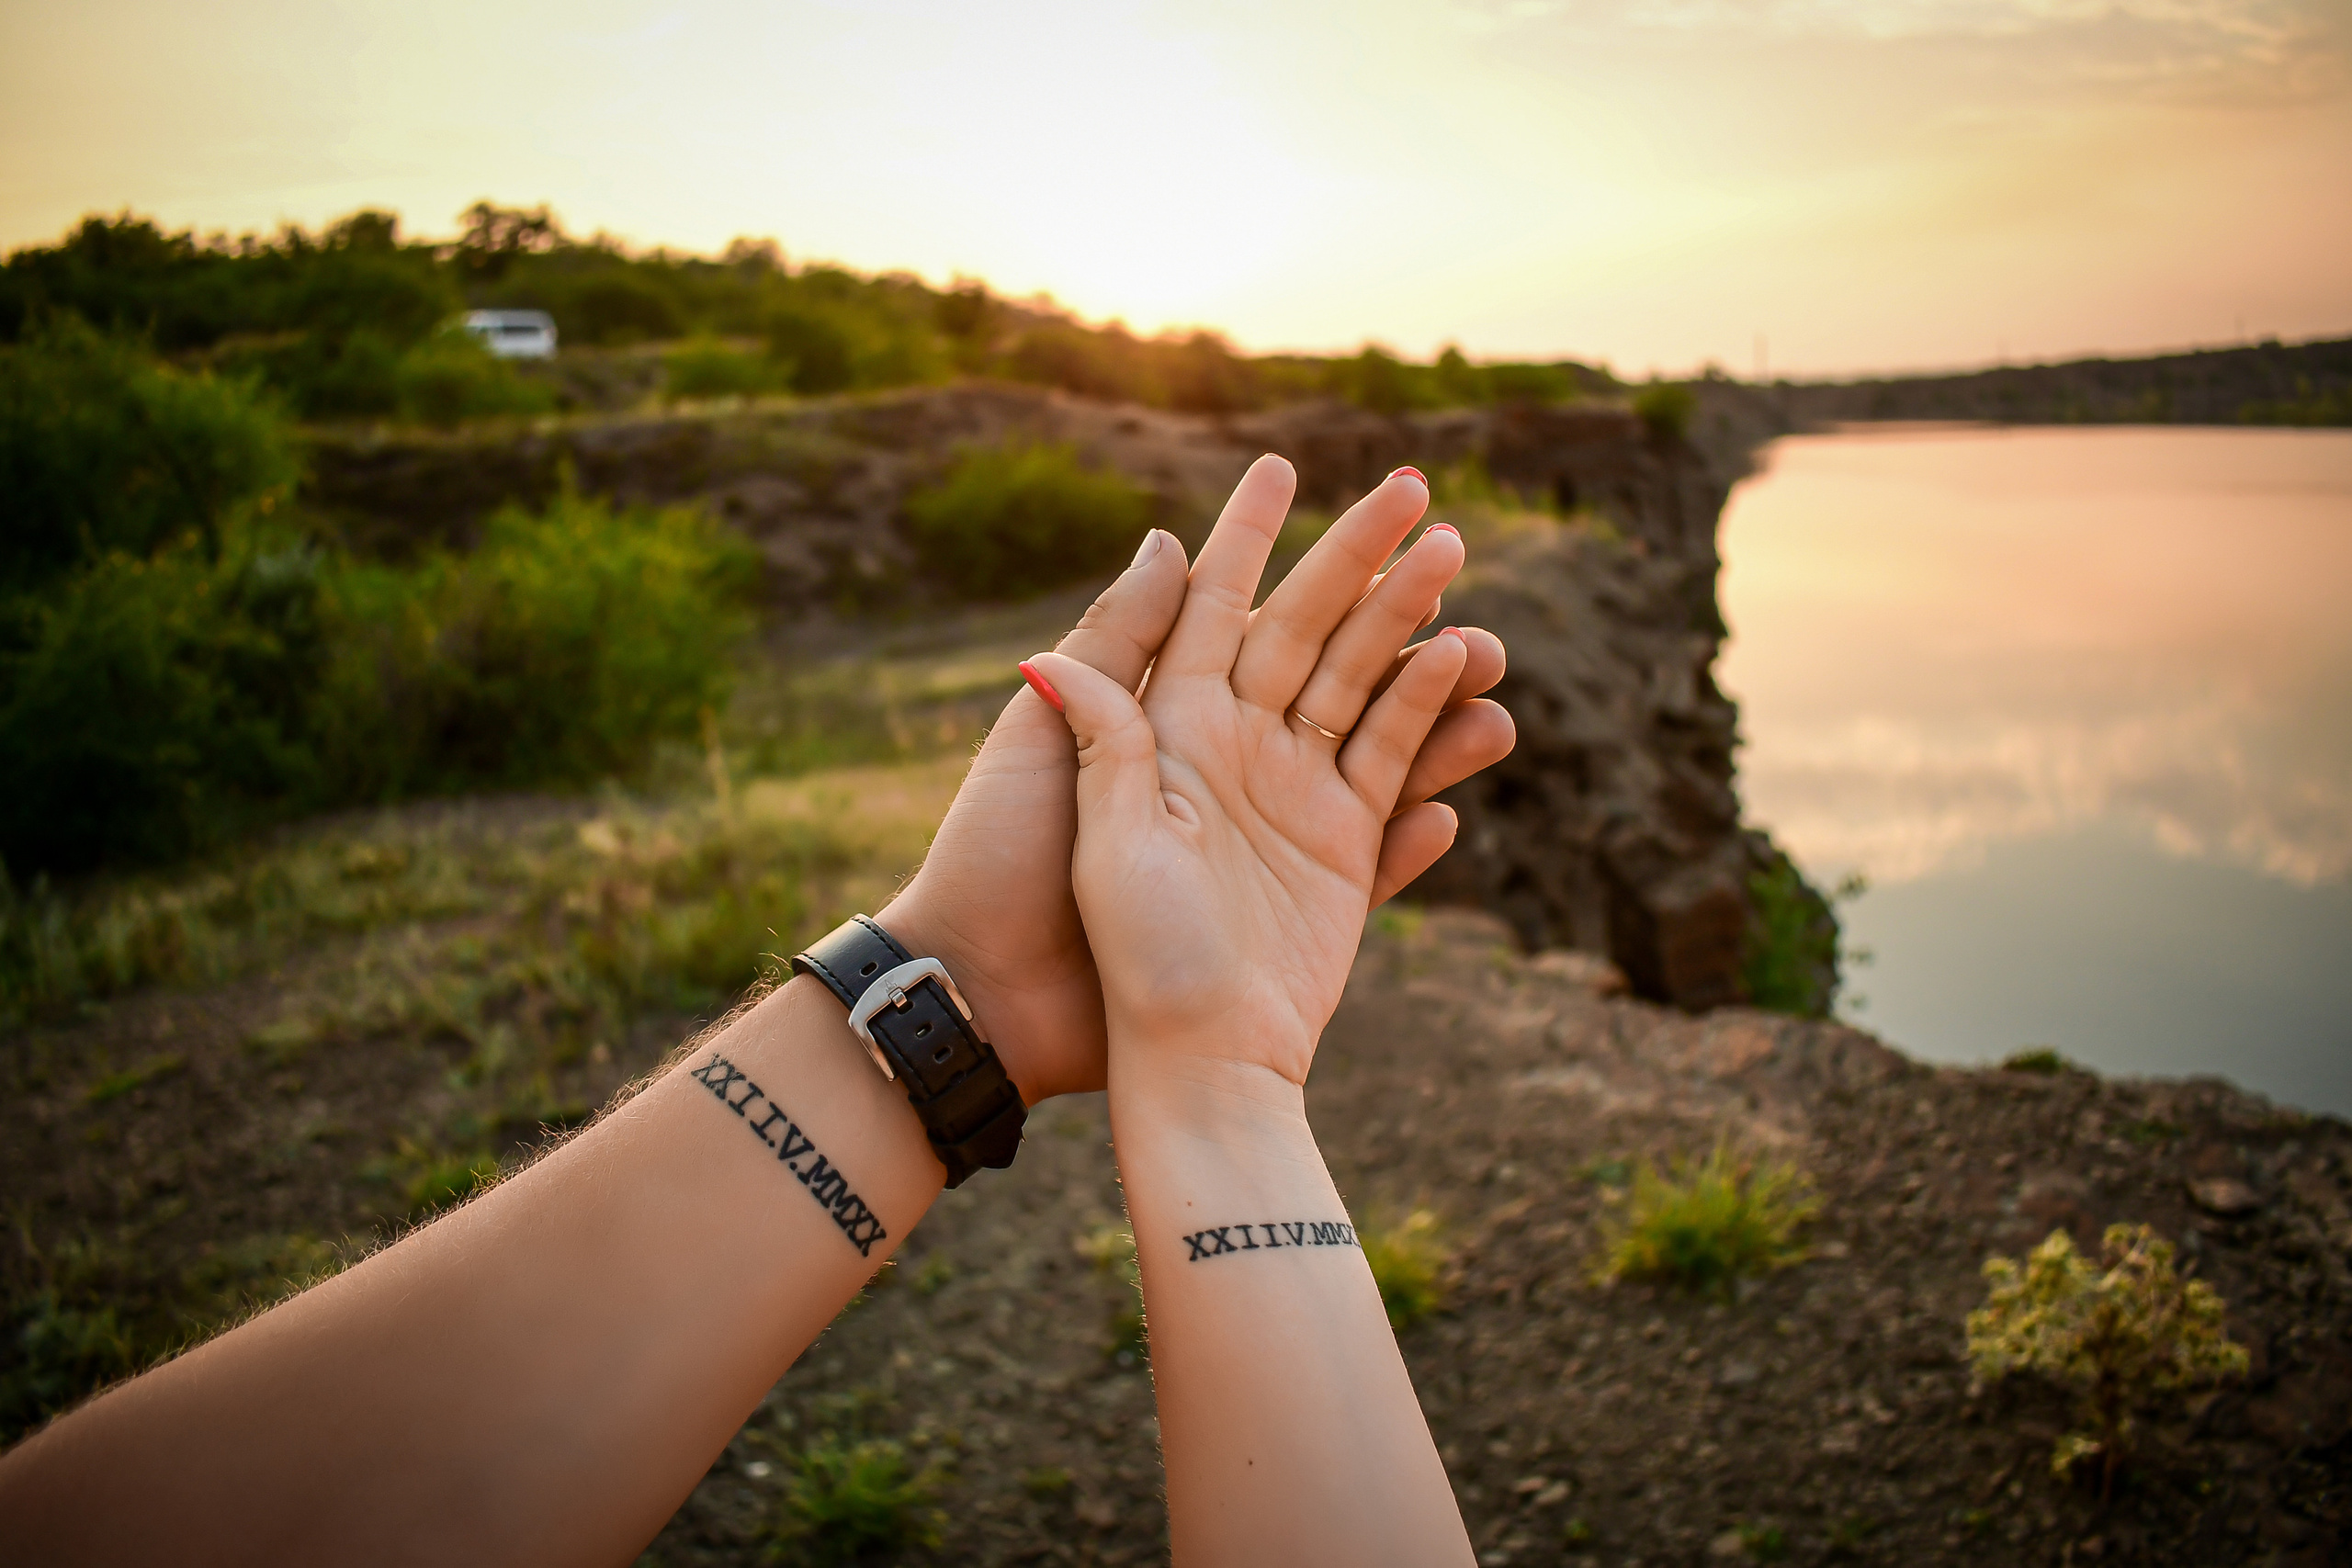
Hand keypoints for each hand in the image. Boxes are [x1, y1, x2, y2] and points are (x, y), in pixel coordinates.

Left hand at [1024, 456, 1511, 1087]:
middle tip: (1424, 501)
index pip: (1220, 604)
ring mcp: (1289, 809)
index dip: (1250, 535)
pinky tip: (1477, 730)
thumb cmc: (1028, 893)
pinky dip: (1433, 769)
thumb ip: (1113, 673)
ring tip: (1481, 628)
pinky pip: (1394, 804)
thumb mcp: (1050, 772)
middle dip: (1370, 569)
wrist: (1054, 1026)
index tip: (1281, 463)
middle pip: (1318, 638)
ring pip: (1376, 711)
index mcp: (1168, 719)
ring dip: (1427, 662)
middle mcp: (1235, 750)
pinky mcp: (1333, 872)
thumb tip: (1157, 547)